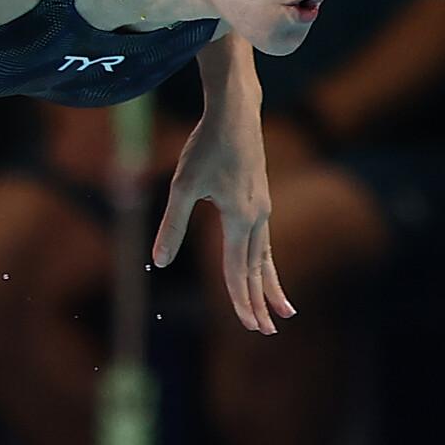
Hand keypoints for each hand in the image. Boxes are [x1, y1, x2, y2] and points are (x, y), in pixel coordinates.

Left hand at [152, 104, 295, 333]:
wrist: (235, 112)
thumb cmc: (205, 146)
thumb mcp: (181, 186)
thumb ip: (171, 226)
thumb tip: (159, 262)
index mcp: (239, 217)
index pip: (238, 269)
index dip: (240, 299)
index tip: (248, 325)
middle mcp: (258, 216)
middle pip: (258, 269)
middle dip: (261, 302)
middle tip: (267, 332)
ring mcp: (263, 208)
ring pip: (267, 256)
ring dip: (272, 286)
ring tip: (285, 312)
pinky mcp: (261, 199)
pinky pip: (265, 240)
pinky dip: (267, 262)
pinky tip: (266, 271)